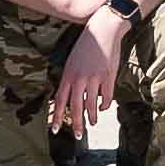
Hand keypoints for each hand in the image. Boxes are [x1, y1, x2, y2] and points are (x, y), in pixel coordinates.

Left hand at [54, 9, 125, 132]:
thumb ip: (70, 79)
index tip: (55, 129)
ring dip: (92, 116)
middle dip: (76, 123)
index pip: (60, 101)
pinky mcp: (108, 76)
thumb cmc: (86, 45)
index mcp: (68, 75)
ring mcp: (95, 78)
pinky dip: (105, 104)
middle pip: (76, 107)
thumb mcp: (72, 61)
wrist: (103, 30)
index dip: (57, 117)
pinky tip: (104, 108)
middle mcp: (80, 78)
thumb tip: (67, 96)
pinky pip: (107, 96)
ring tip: (93, 123)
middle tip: (77, 135)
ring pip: (92, 104)